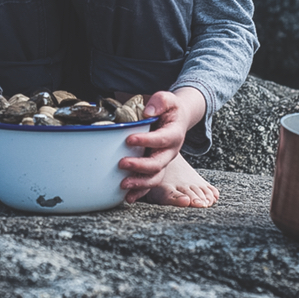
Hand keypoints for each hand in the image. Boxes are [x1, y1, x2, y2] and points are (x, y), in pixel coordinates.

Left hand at [118, 87, 205, 203]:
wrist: (177, 120)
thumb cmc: (169, 109)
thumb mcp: (167, 99)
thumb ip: (160, 102)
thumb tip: (147, 112)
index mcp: (174, 134)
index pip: (161, 139)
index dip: (146, 141)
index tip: (129, 139)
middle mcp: (170, 152)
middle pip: (158, 163)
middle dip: (140, 165)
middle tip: (122, 163)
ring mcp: (164, 162)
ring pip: (155, 177)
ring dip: (139, 183)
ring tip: (123, 184)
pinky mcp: (156, 169)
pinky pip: (150, 184)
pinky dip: (140, 192)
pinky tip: (127, 198)